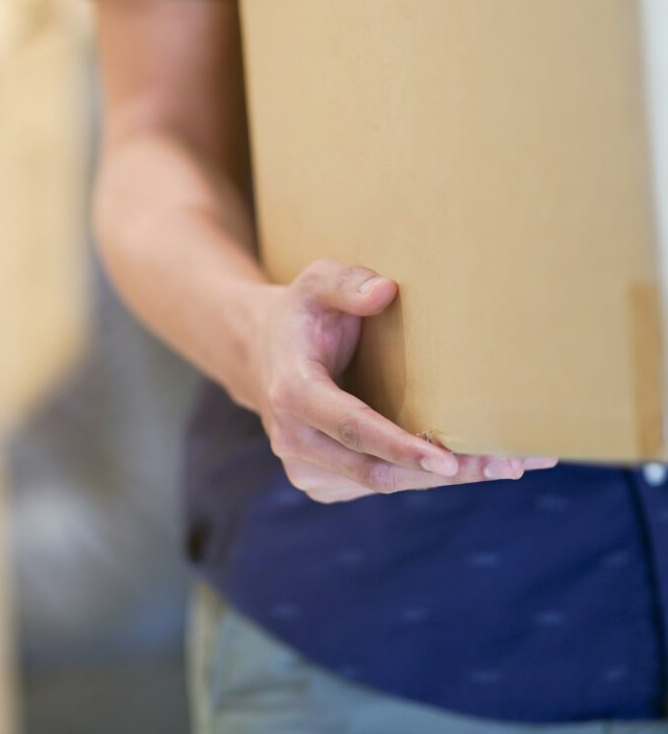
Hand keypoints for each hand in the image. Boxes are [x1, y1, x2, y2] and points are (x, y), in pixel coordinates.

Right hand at [238, 258, 556, 502]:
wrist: (259, 353)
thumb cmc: (302, 313)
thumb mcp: (315, 281)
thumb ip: (345, 282)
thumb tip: (386, 290)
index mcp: (293, 392)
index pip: (351, 427)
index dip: (398, 446)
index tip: (446, 460)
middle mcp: (294, 440)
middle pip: (377, 469)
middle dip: (446, 472)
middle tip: (509, 462)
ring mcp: (306, 468)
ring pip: (384, 484)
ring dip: (445, 479)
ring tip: (507, 463)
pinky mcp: (323, 483)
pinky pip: (379, 485)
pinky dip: (423, 478)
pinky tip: (466, 462)